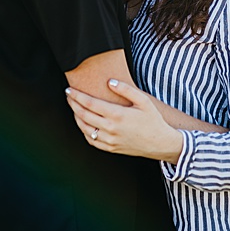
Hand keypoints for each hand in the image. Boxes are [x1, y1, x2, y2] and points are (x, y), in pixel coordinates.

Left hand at [65, 79, 183, 162]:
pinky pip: (91, 140)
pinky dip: (83, 131)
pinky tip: (83, 123)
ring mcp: (109, 140)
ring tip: (74, 107)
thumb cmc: (153, 120)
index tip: (69, 90)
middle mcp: (110, 128)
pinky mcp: (110, 148)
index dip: (77, 96)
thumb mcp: (143, 101)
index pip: (89, 103)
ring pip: (84, 128)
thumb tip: (109, 82)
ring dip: (76, 116)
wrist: (160, 143)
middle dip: (73, 104)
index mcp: (117, 115)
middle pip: (83, 114)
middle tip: (68, 95)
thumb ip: (126, 89)